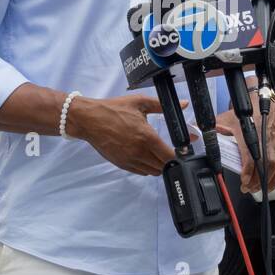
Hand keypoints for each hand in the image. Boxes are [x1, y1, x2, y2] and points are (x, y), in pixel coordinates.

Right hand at [65, 94, 184, 175]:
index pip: (169, 156)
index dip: (178, 155)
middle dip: (169, 161)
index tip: (181, 150)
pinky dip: (146, 167)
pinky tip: (145, 156)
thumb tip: (185, 104)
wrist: (89, 119)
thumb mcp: (140, 102)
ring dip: (158, 165)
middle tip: (171, 151)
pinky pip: (140, 172)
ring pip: (152, 172)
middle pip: (163, 167)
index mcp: (146, 137)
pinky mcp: (122, 164)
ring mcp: (129, 160)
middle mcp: (139, 152)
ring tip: (157, 154)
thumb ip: (162, 105)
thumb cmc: (113, 109)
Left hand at [215, 94, 274, 194]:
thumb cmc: (245, 111)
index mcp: (249, 133)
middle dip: (258, 180)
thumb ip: (213, 126)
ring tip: (257, 189)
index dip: (248, 170)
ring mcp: (272, 143)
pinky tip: (270, 184)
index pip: (250, 155)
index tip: (244, 181)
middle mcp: (263, 139)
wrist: (262, 102)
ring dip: (267, 180)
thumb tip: (197, 129)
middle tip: (248, 189)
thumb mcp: (226, 118)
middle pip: (265, 164)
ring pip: (274, 165)